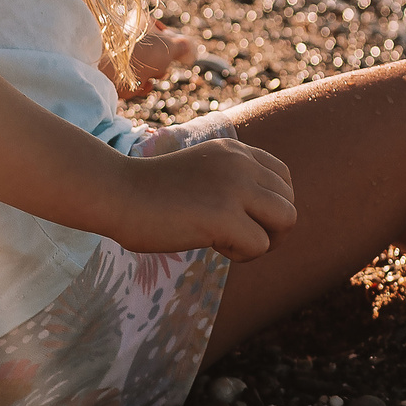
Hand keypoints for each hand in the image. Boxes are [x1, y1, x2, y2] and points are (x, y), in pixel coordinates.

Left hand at [107, 21, 203, 84]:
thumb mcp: (171, 46)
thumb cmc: (145, 51)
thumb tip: (187, 46)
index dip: (168, 39)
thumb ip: (182, 46)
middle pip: (153, 51)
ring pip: (145, 67)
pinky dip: (142, 85)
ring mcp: (122, 57)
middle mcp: (128, 37)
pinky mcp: (117, 74)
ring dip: (153, 74)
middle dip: (161, 61)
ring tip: (152, 75)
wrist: (116, 70)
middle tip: (162, 65)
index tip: (174, 47)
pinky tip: (143, 84)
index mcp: (139, 23)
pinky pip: (136, 80)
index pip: (157, 28)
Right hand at [114, 138, 296, 262]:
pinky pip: (260, 245)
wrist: (116, 193)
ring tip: (228, 242)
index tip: (239, 218)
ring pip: (287, 221)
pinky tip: (212, 245)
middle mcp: (241, 163)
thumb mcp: (201, 174)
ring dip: (263, 241)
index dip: (269, 206)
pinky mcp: (224, 215)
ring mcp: (234, 187)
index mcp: (235, 151)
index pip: (284, 178)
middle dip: (270, 228)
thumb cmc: (150, 192)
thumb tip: (266, 219)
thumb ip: (232, 183)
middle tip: (236, 237)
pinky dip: (241, 254)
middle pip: (289, 203)